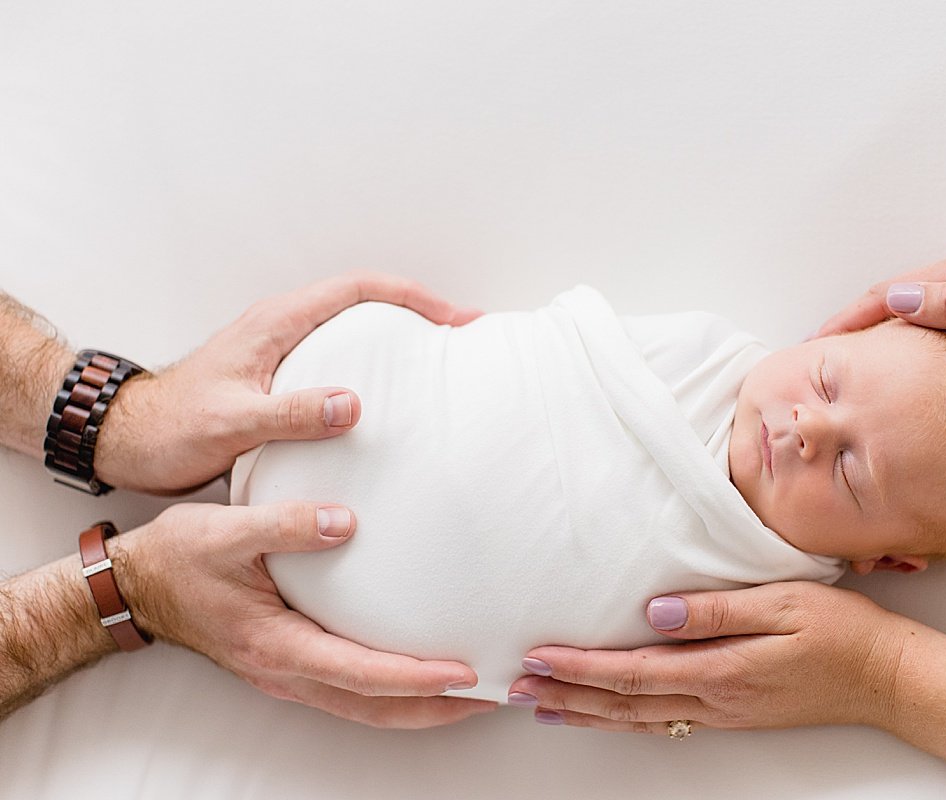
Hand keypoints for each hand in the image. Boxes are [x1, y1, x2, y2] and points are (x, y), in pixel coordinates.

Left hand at [95, 272, 482, 492]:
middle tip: (460, 335)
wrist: (128, 441)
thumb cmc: (172, 428)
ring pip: (354, 329)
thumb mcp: (232, 421)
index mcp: (277, 323)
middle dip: (418, 310)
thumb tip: (354, 402)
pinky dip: (375, 366)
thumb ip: (291, 413)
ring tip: (438, 363)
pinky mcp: (279, 378)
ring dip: (398, 336)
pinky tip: (391, 400)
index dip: (412, 298)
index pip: (359, 290)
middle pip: (365, 301)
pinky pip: (340, 359)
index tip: (454, 318)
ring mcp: (282, 351)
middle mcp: (283, 328)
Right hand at [113, 501, 496, 727]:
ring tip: (472, 696)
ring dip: (421, 707)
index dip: (416, 678)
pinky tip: (421, 676)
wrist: (136, 585)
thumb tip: (345, 521)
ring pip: (366, 707)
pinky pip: (353, 692)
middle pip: (375, 707)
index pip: (361, 673)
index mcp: (276, 645)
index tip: (464, 674)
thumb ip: (286, 524)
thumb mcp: (227, 531)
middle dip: (437, 709)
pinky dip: (394, 692)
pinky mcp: (292, 663)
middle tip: (491, 697)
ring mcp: (288, 674)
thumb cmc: (179, 559)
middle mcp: (286, 671)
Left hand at [508, 582, 903, 733]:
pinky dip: (625, 719)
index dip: (580, 667)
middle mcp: (714, 700)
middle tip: (518, 689)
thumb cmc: (840, 632)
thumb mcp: (783, 604)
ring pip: (639, 719)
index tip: (539, 657)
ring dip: (587, 712)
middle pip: (624, 702)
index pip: (632, 671)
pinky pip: (664, 721)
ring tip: (545, 706)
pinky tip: (609, 714)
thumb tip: (656, 613)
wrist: (886, 678)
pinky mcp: (733, 714)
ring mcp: (723, 713)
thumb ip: (717, 610)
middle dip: (567, 694)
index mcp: (721, 671)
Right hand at [814, 248, 945, 384]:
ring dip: (873, 325)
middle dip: (851, 320)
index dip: (848, 318)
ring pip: (909, 306)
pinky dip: (900, 332)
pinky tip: (898, 354)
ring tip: (846, 354)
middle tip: (819, 351)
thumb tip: (898, 300)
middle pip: (892, 296)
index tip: (818, 342)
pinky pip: (929, 316)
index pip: (889, 293)